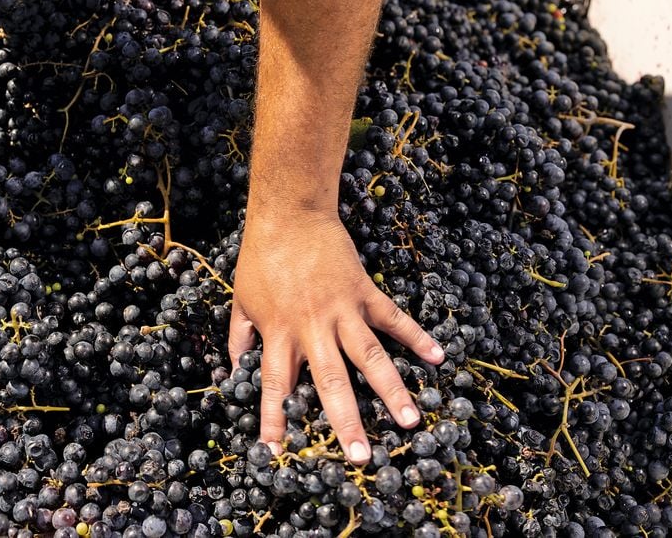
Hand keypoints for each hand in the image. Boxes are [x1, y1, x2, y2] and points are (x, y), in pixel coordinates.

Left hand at [228, 207, 443, 464]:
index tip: (277, 454)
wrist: (289, 214)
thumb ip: (240, 338)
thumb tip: (234, 371)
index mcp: (279, 333)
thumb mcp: (240, 300)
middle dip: (346, 421)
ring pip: (369, 355)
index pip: (275, 385)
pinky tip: (437, 357)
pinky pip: (393, 318)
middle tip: (363, 457)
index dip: (274, 419)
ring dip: (390, 389)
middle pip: (330, 381)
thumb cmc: (260, 258)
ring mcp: (342, 309)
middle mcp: (312, 327)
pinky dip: (416, 336)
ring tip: (411, 420)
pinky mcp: (364, 291)